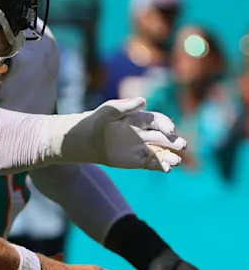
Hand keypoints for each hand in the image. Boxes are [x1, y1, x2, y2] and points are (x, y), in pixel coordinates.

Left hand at [55, 98, 186, 171]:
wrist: (86, 139)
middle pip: (164, 137)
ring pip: (161, 152)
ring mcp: (142, 147)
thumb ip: (126, 105)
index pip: (158, 121)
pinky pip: (152, 163)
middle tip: (182, 145)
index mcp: (140, 119)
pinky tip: (167, 169)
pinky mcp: (137, 160)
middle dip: (174, 141)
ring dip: (170, 156)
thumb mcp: (109, 110)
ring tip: (177, 161)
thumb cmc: (98, 120)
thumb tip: (143, 101)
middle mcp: (145, 133)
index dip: (166, 124)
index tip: (170, 130)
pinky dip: (161, 166)